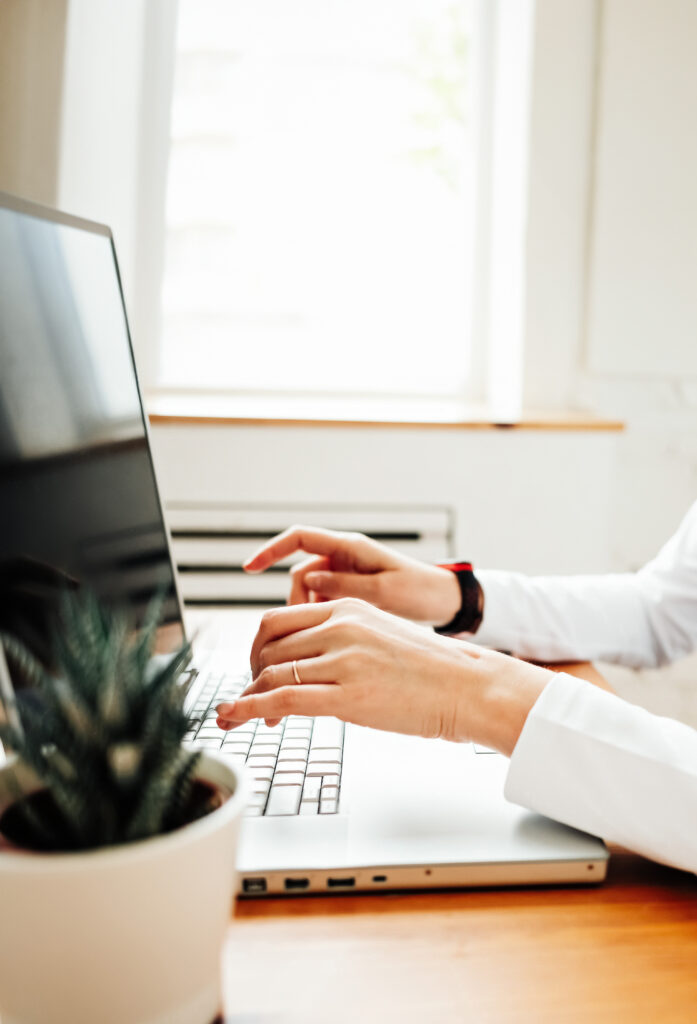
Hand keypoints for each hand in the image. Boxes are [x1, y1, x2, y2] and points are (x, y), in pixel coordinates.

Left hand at [217, 598, 551, 753]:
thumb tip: (311, 660)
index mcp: (347, 608)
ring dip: (249, 696)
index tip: (257, 671)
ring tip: (246, 716)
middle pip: (267, 644)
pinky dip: (249, 709)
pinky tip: (235, 718)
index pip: (279, 621)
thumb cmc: (433, 669)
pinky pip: (282, 700)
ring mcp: (343, 660)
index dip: (259, 650)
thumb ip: (343, 639)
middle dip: (251, 673)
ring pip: (270, 672)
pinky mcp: (348, 696)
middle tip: (252, 696)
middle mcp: (340, 627)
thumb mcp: (381, 634)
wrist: (469, 686)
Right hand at [243, 525, 461, 626]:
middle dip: (292, 608)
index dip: (271, 550)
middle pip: (299, 578)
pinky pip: (322, 608)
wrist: (444, 603)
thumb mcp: (385, 590)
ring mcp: (345, 577)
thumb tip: (308, 581)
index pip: (299, 538)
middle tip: (293, 639)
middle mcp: (343, 559)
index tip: (248, 567)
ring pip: (308, 598)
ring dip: (305, 621)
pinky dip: (318, 626)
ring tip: (313, 649)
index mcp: (350, 548)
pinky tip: (323, 647)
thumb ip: (346, 585)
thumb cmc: (421, 591)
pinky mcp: (349, 596)